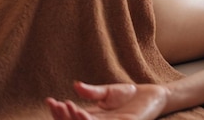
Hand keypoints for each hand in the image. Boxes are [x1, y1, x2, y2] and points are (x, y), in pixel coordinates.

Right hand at [47, 82, 167, 119]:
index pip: (71, 118)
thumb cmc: (130, 95)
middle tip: (55, 104)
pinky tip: (81, 112)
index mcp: (94, 118)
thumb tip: (76, 86)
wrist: (153, 96)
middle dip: (62, 117)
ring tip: (67, 106)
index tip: (50, 101)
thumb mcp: (108, 91)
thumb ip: (92, 91)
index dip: (59, 112)